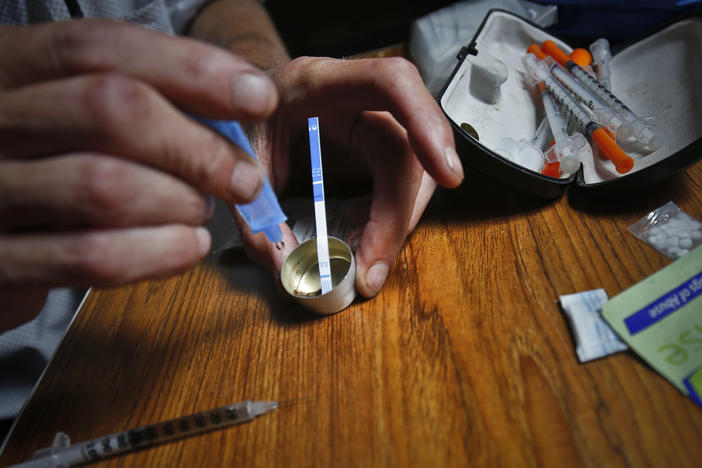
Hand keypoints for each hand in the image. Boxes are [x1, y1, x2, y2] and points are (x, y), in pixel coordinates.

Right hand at [0, 19, 277, 330]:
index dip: (191, 69)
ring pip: (107, 187)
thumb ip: (138, 102)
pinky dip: (160, 253)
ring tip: (200, 209)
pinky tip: (188, 245)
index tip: (257, 97)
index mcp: (8, 66)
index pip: (100, 48)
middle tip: (242, 177)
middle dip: (199, 148)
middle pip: (112, 111)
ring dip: (180, 203)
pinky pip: (94, 258)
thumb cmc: (41, 161)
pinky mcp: (1, 261)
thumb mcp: (68, 111)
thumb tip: (235, 112)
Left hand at [235, 56, 463, 297]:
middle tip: (371, 270)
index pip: (392, 83)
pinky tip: (363, 242)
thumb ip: (255, 211)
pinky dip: (385, 222)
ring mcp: (369, 126)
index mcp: (319, 82)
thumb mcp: (237, 158)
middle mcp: (355, 100)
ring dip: (396, 225)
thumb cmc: (237, 117)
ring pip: (412, 175)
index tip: (447, 174)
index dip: (426, 123)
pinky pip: (397, 188)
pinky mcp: (372, 151)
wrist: (236, 104)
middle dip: (398, 215)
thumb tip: (287, 270)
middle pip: (407, 150)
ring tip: (366, 265)